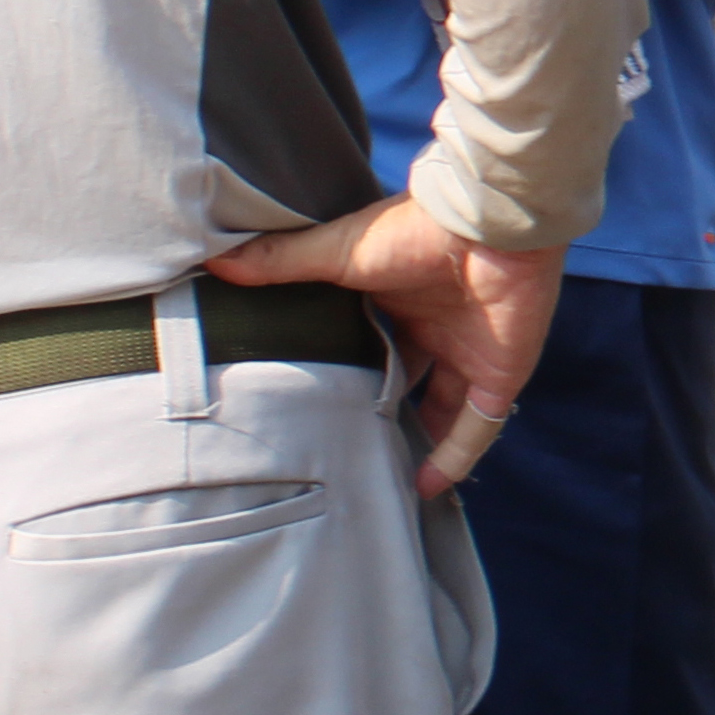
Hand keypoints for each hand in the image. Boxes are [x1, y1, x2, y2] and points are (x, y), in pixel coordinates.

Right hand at [209, 198, 560, 491]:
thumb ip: (283, 262)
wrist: (487, 226)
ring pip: (439, 411)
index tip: (308, 401)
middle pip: (403, 380)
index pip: (367, 343)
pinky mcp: (498, 376)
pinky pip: (477, 430)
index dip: (344, 371)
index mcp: (395, 299)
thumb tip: (216, 262)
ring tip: (375, 476)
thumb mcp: (337, 251)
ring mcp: (468, 354)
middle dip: (377, 411)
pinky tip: (424, 488)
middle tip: (338, 446)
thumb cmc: (414, 231)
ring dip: (414, 442)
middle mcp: (432, 329)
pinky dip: (453, 459)